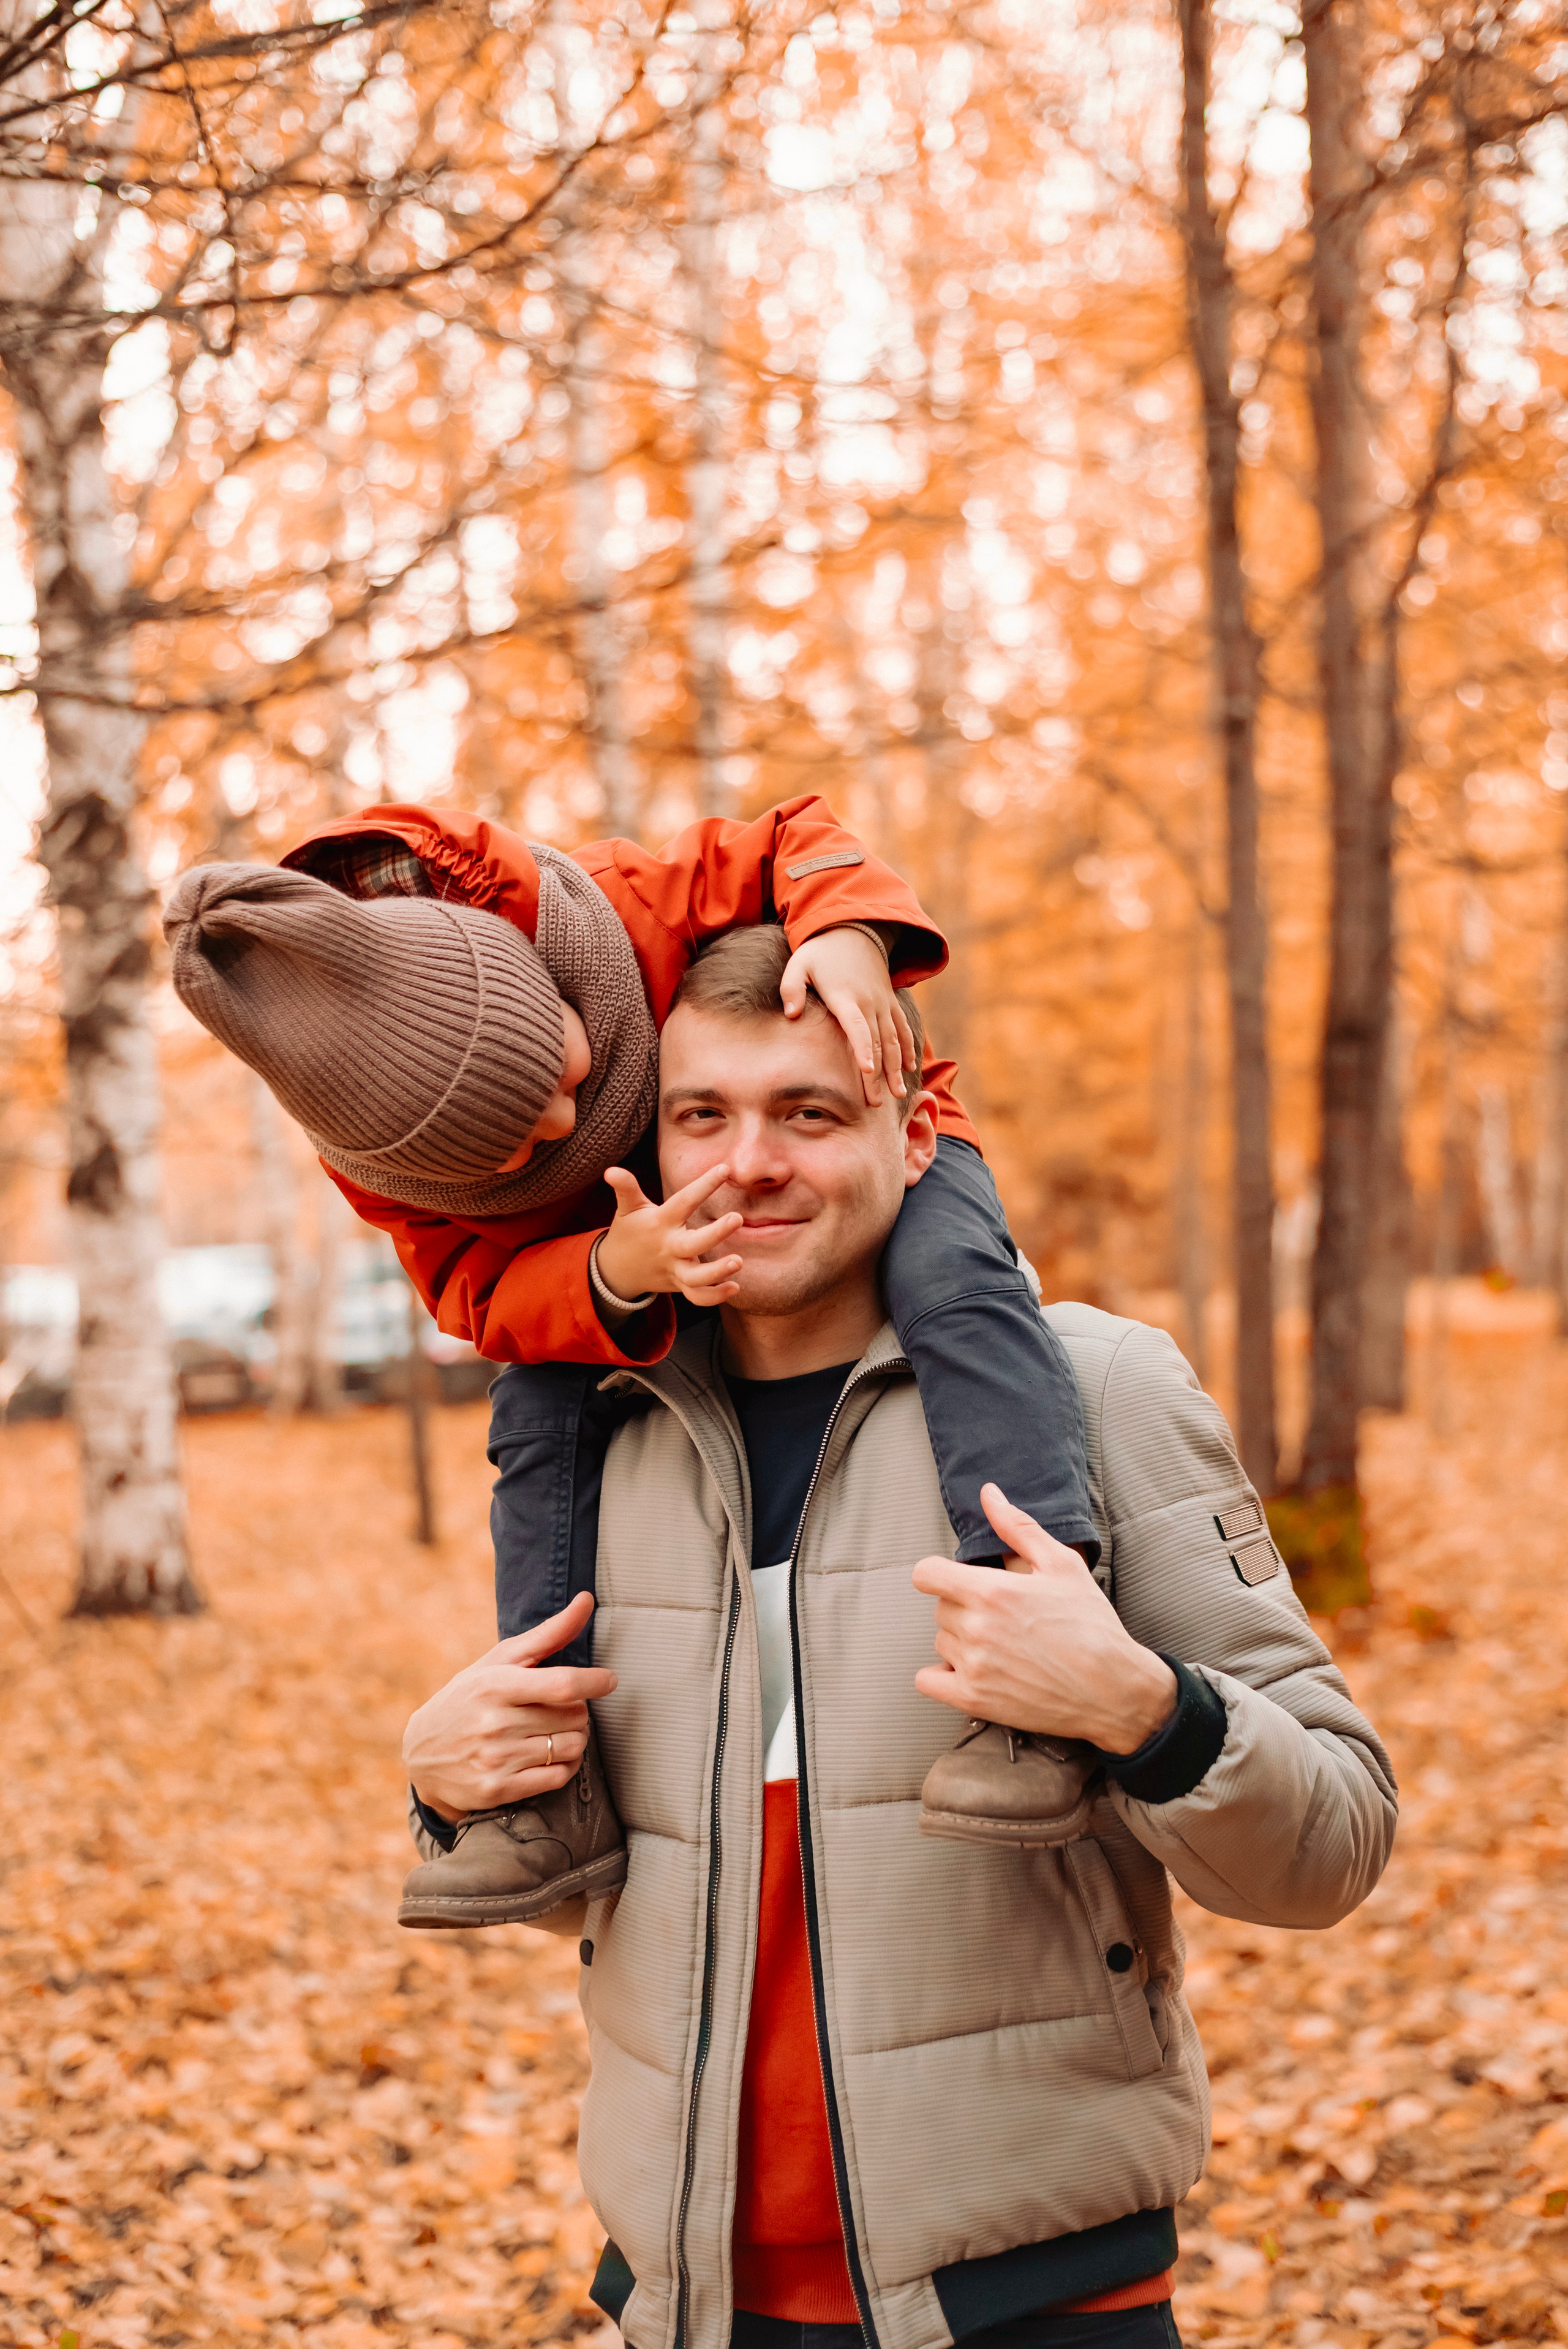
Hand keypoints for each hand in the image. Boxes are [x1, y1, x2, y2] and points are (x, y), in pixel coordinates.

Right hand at [403, 1592, 616, 1822]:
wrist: (421, 1754)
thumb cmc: (470, 1697)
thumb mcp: (500, 1661)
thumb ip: (548, 1634)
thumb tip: (587, 1599)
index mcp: (495, 1685)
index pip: (562, 1685)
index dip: (594, 1682)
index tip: (609, 1680)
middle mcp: (493, 1723)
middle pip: (574, 1717)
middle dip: (579, 1710)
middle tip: (562, 1708)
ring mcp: (495, 1760)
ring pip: (571, 1748)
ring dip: (575, 1738)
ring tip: (556, 1731)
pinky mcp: (497, 1790)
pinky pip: (558, 1778)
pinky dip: (565, 1765)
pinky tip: (550, 1755)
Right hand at [596, 1161, 743, 1306]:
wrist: (616, 1270)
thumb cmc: (629, 1230)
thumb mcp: (627, 1207)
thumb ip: (625, 1188)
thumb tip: (611, 1170)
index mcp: (660, 1223)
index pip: (684, 1201)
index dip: (704, 1185)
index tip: (724, 1169)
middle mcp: (669, 1247)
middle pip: (693, 1244)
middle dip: (715, 1233)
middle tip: (737, 1218)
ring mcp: (674, 1269)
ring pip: (695, 1277)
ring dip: (717, 1272)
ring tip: (738, 1261)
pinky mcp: (678, 1285)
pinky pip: (696, 1296)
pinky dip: (714, 1296)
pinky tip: (735, 1288)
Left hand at [781, 926, 914, 1105]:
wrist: (853, 929)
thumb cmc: (820, 951)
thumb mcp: (799, 964)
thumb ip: (792, 989)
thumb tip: (791, 1015)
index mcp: (845, 997)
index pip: (856, 1027)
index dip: (862, 1049)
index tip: (867, 1070)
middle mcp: (869, 1002)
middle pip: (876, 1043)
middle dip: (877, 1074)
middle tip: (875, 1102)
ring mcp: (882, 1002)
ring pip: (893, 1040)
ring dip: (896, 1068)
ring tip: (898, 1094)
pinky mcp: (890, 1001)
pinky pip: (902, 1027)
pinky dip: (907, 1048)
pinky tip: (909, 1069)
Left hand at [911, 1484, 1176, 1753]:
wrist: (1113, 1690)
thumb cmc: (1091, 1625)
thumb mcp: (1061, 1564)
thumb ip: (1018, 1527)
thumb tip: (989, 1495)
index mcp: (991, 1591)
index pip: (926, 1574)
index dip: (939, 1573)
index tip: (957, 1580)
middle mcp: (976, 1628)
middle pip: (940, 1608)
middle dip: (965, 1607)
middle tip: (1003, 1617)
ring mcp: (973, 1666)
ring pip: (941, 1642)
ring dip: (961, 1641)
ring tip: (1002, 1646)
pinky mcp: (974, 1699)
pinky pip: (928, 1681)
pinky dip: (943, 1675)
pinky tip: (974, 1670)